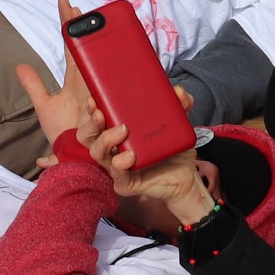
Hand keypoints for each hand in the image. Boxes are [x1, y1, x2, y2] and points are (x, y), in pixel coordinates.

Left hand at [16, 6, 113, 155]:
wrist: (78, 161)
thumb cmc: (66, 135)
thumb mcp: (45, 106)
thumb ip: (34, 85)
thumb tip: (19, 66)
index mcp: (77, 80)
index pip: (72, 47)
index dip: (68, 25)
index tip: (65, 3)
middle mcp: (88, 82)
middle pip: (84, 47)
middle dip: (79, 25)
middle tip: (75, 5)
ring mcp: (97, 92)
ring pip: (94, 60)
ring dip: (86, 39)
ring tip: (78, 17)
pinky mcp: (104, 106)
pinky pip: (102, 86)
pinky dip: (100, 70)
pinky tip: (93, 48)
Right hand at [96, 90, 217, 227]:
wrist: (186, 177)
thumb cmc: (174, 150)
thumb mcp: (179, 124)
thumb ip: (180, 106)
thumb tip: (179, 91)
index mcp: (118, 131)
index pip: (97, 119)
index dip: (91, 109)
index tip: (94, 98)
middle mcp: (113, 148)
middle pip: (88, 136)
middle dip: (91, 124)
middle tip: (101, 114)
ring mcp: (117, 166)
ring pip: (97, 153)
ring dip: (105, 139)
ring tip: (122, 131)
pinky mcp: (126, 183)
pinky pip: (117, 174)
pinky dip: (121, 163)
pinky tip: (131, 156)